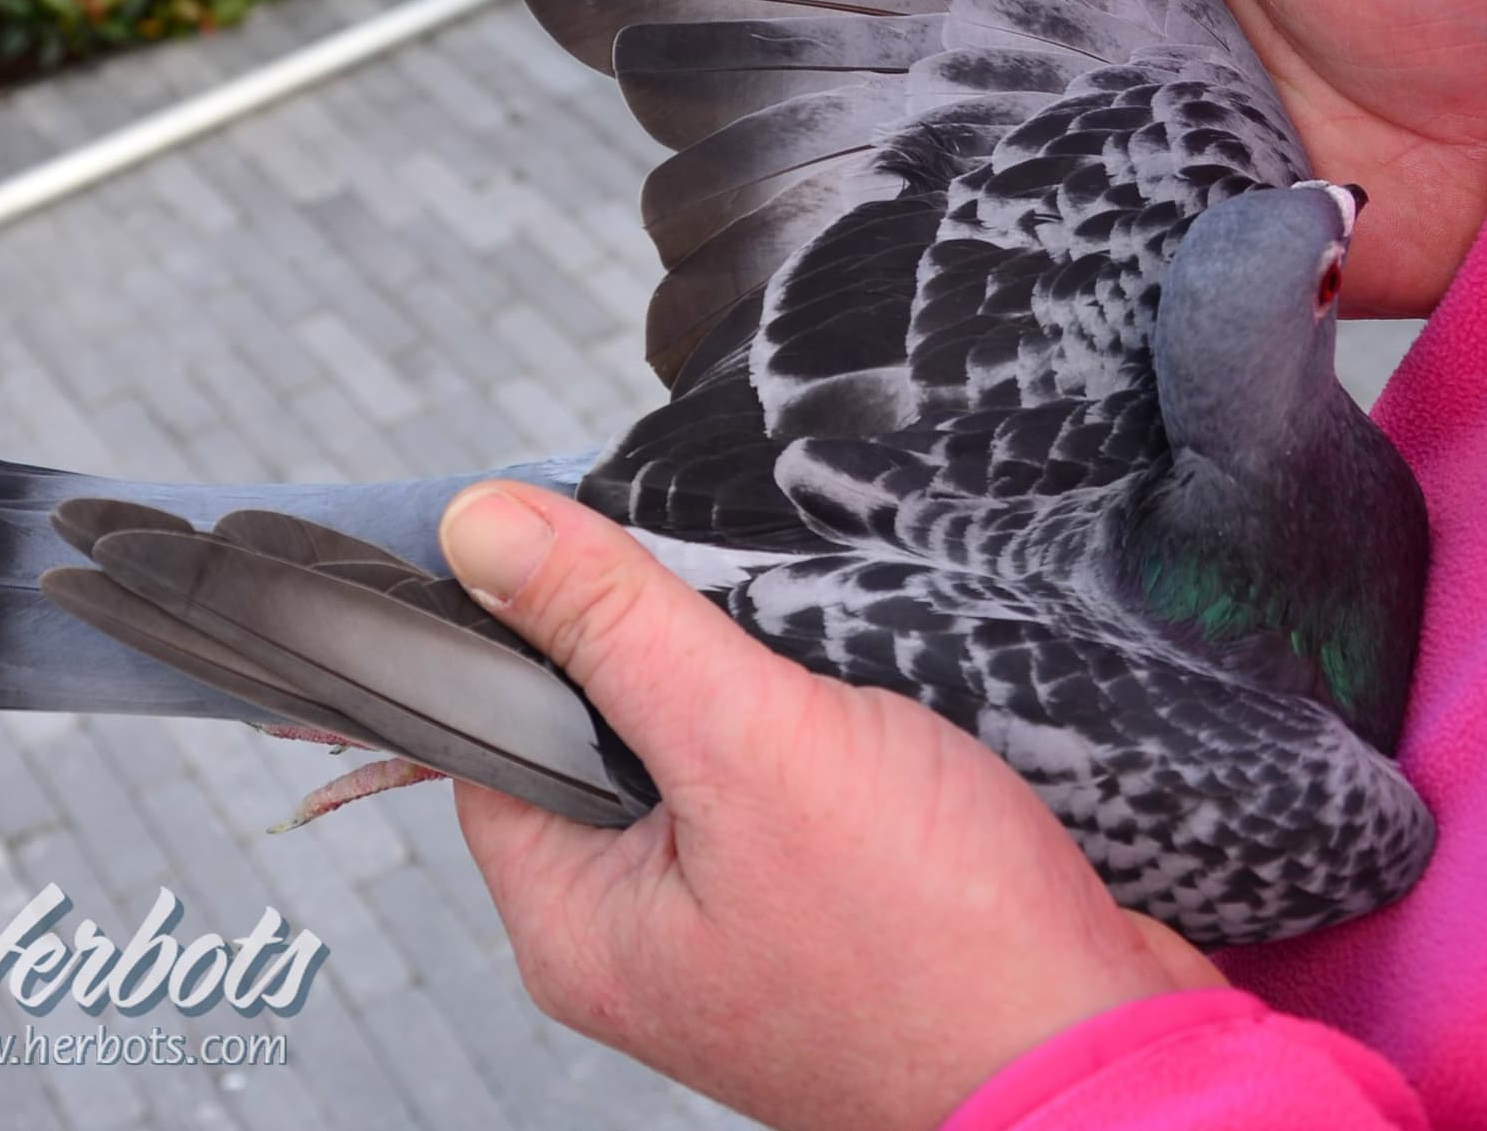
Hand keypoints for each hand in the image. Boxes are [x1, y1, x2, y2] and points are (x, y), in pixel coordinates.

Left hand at [438, 482, 1218, 1130]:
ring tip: (822, 657)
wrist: (1112, 1066)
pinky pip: (794, 773)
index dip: (535, 622)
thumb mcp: (748, 747)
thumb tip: (482, 527)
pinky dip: (826, 719)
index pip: (494, 730)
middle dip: (666, 642)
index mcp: (578, 919)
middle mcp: (647, 929)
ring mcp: (743, 918)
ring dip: (760, 676)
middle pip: (603, 725)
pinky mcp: (832, 897)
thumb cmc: (934, 949)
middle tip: (735, 597)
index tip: (596, 540)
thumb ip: (614, 628)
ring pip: (710, 739)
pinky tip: (871, 696)